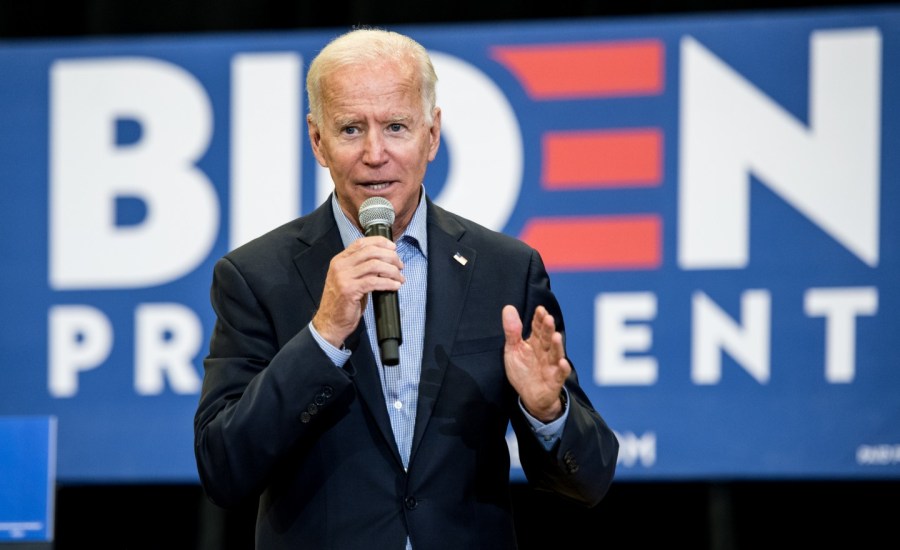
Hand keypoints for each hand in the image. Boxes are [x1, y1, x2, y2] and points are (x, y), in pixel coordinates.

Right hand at [312, 236, 403, 347]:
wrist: (330, 322)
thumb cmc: (342, 303)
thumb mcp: (349, 280)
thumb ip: (362, 269)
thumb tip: (385, 261)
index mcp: (339, 260)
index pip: (361, 243)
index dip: (380, 242)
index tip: (393, 248)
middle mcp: (340, 266)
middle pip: (371, 252)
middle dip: (390, 256)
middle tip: (400, 265)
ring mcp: (343, 278)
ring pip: (375, 265)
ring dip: (392, 270)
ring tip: (400, 277)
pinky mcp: (350, 290)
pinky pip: (374, 282)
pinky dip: (388, 283)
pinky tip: (395, 286)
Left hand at [502, 305, 570, 421]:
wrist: (530, 396)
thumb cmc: (523, 371)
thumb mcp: (513, 350)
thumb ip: (512, 331)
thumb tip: (508, 308)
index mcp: (536, 343)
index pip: (538, 328)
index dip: (539, 319)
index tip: (540, 310)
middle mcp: (545, 352)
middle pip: (547, 339)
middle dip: (548, 329)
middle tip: (548, 318)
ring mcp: (551, 366)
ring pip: (556, 354)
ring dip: (557, 346)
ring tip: (556, 336)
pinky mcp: (554, 381)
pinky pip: (560, 374)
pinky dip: (563, 369)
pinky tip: (562, 362)